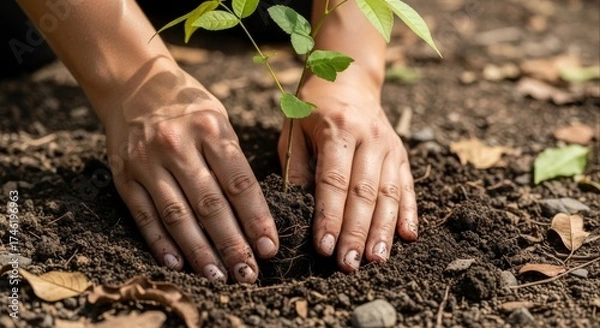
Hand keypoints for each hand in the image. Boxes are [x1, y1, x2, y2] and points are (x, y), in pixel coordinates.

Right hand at [102, 62, 277, 282]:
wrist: (133, 86)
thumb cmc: (187, 106)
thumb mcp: (218, 118)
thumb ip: (231, 159)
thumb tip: (251, 211)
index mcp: (210, 128)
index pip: (239, 183)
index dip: (256, 219)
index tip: (269, 248)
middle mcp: (178, 146)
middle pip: (210, 205)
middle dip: (232, 244)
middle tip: (248, 273)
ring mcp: (147, 162)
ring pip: (177, 216)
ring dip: (199, 251)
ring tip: (218, 276)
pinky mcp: (124, 176)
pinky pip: (144, 216)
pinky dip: (161, 243)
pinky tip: (178, 264)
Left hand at [278, 71, 417, 272]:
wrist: (349, 77)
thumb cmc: (312, 108)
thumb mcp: (294, 130)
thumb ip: (296, 169)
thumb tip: (299, 211)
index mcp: (338, 129)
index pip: (334, 181)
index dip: (329, 216)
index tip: (323, 247)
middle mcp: (369, 138)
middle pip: (365, 192)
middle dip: (357, 232)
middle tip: (349, 264)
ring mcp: (390, 146)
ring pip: (389, 194)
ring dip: (383, 230)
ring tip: (376, 260)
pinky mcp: (401, 154)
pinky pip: (407, 186)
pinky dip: (407, 212)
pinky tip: (407, 237)